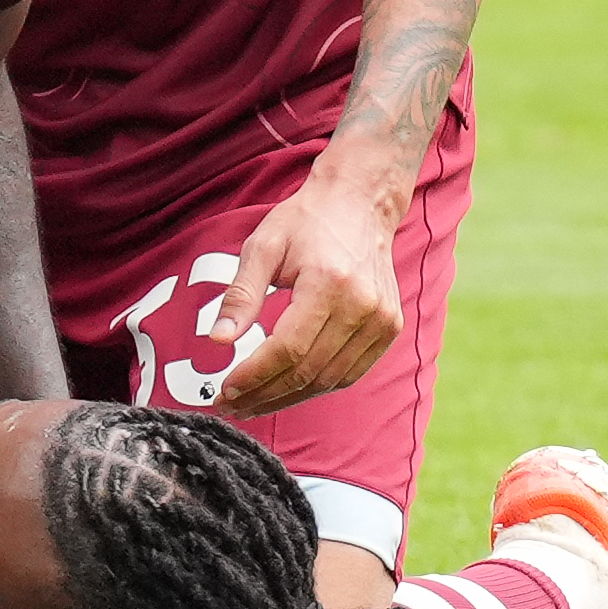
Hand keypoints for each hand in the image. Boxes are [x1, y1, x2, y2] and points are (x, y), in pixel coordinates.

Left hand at [203, 159, 404, 415]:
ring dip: (288, 397)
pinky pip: (350, 373)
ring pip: (329, 380)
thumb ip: (241, 295)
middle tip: (231, 405)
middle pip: (308, 371)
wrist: (360, 203)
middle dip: (264, 394)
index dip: (253, 376)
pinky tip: (287, 388)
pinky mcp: (389, 328)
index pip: (287, 349)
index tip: (223, 391)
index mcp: (329, 283)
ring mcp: (382, 320)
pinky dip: (317, 386)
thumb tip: (217, 340)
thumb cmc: (305, 222)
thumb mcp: (263, 248)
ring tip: (252, 402)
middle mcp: (363, 306)